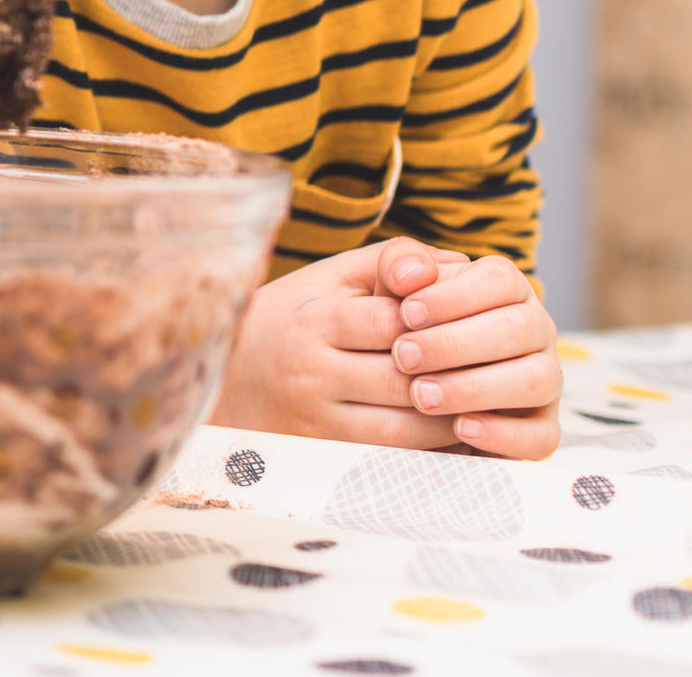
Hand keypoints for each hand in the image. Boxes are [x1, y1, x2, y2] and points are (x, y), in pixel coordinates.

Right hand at [211, 237, 523, 451]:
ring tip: (483, 405)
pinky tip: (455, 436)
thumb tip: (459, 263)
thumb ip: (390, 262)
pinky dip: (432, 451)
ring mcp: (315, 418)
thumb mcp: (327, 279)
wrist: (223, 377)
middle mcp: (310, 370)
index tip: (470, 324)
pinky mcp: (323, 454)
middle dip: (458, 375)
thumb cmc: (289, 318)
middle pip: (408, 379)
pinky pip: (392, 459)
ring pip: (407, 427)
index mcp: (314, 318)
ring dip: (453, 418)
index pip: (395, 322)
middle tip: (498, 371)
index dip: (440, 324)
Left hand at [389, 251, 562, 458]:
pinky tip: (459, 428)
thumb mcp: (390, 288)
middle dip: (455, 345)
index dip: (454, 295)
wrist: (395, 382)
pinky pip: (541, 435)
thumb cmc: (400, 324)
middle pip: (519, 329)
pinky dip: (502, 433)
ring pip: (537, 381)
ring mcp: (544, 378)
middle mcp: (534, 330)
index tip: (407, 312)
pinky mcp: (541, 425)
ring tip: (422, 396)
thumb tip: (411, 272)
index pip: (500, 279)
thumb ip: (398, 266)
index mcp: (506, 289)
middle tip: (402, 358)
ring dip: (475, 388)